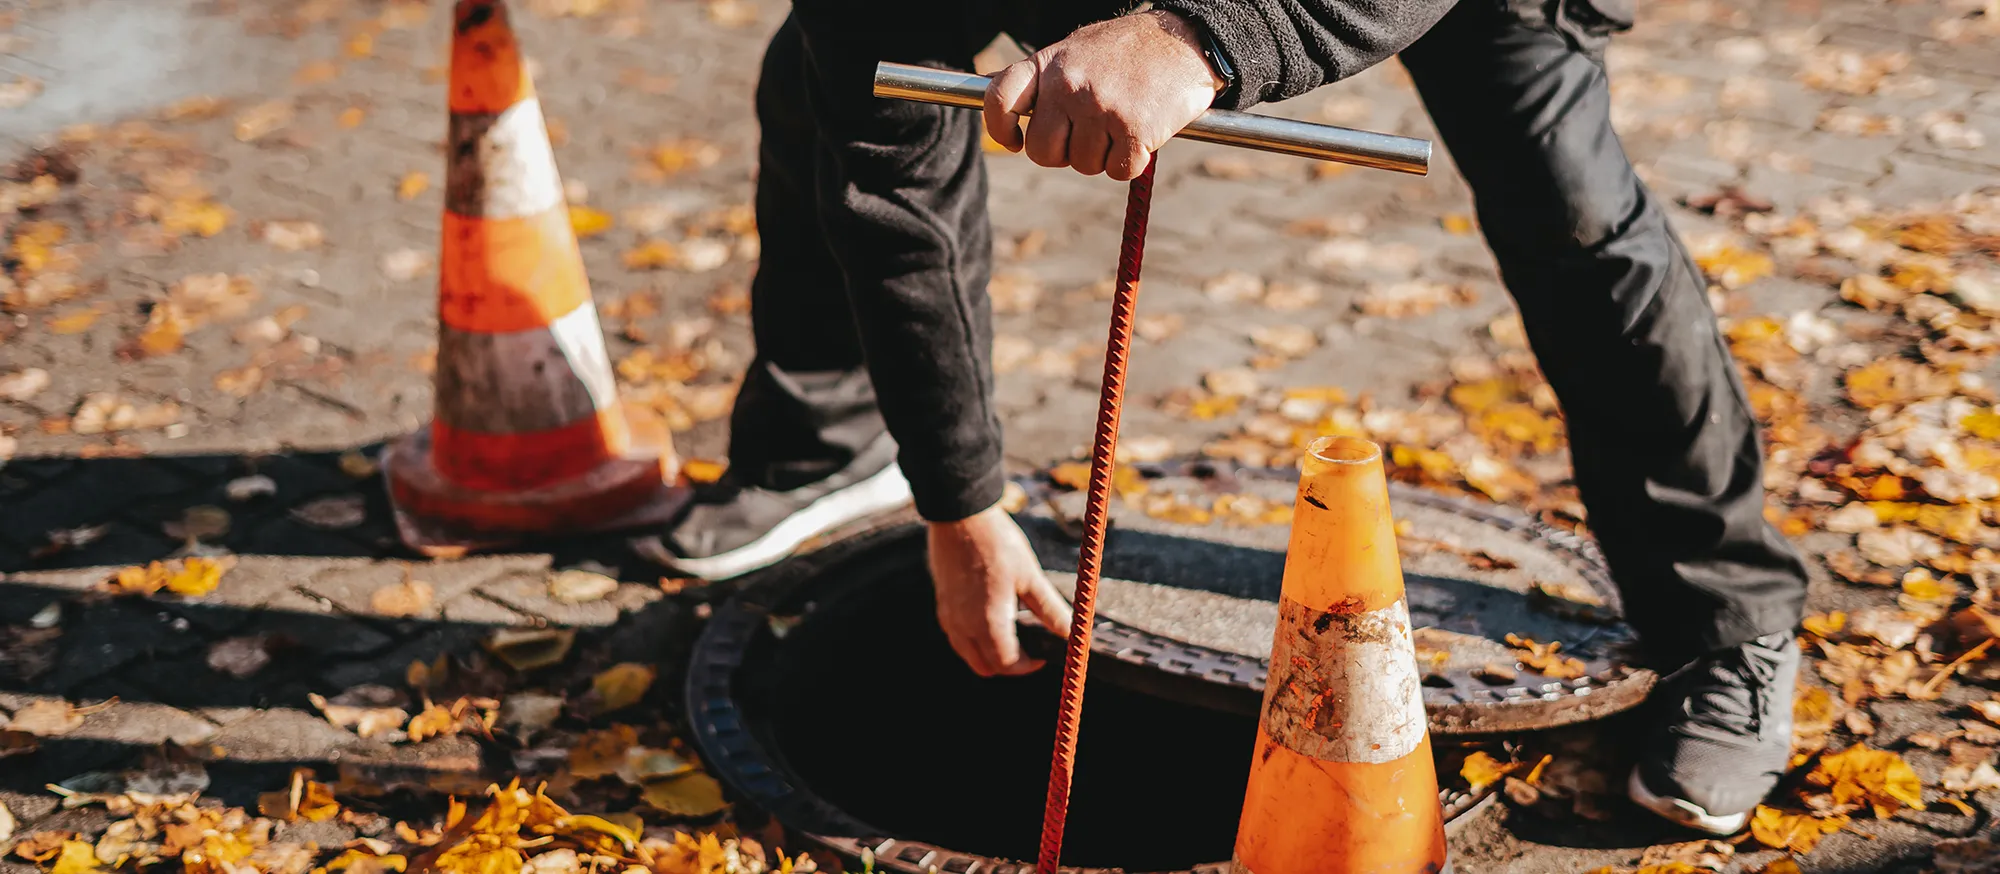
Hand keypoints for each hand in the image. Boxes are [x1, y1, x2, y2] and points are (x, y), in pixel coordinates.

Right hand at [928, 504, 1073, 676]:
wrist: (960, 516)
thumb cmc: (998, 543)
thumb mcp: (1030, 576)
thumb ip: (1050, 609)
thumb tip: (1070, 633)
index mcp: (989, 622)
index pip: (1008, 664)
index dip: (1028, 667)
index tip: (1043, 657)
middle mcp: (964, 626)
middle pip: (985, 667)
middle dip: (1008, 665)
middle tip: (1028, 650)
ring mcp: (949, 617)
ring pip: (968, 655)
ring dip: (989, 655)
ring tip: (1011, 633)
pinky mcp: (942, 605)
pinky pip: (957, 638)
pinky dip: (974, 640)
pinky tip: (989, 618)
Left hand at [984, 10, 1223, 180]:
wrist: (1185, 39)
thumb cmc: (1130, 49)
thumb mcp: (1079, 50)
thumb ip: (1049, 80)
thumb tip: (1020, 116)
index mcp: (1050, 64)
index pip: (1002, 99)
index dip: (1001, 128)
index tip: (1014, 142)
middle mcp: (1069, 85)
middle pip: (1041, 152)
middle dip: (1065, 153)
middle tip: (1090, 136)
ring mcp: (1100, 108)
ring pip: (1084, 165)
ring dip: (1105, 155)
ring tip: (1123, 123)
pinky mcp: (1133, 130)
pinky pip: (1120, 170)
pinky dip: (1132, 162)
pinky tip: (1143, 133)